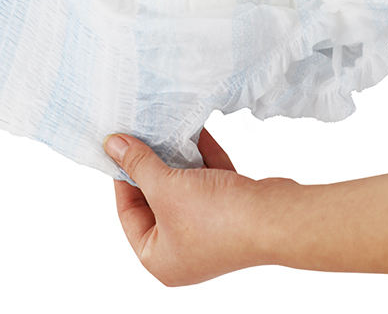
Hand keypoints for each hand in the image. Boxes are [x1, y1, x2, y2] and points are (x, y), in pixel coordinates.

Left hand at [103, 128, 297, 285]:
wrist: (275, 218)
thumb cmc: (216, 217)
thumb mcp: (166, 187)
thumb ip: (138, 165)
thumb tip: (112, 145)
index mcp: (160, 258)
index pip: (128, 213)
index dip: (122, 178)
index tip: (120, 147)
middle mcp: (183, 250)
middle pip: (156, 200)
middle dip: (152, 165)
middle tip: (141, 134)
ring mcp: (209, 231)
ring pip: (184, 188)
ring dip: (178, 158)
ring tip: (166, 128)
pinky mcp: (231, 212)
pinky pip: (208, 182)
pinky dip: (203, 159)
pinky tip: (197, 132)